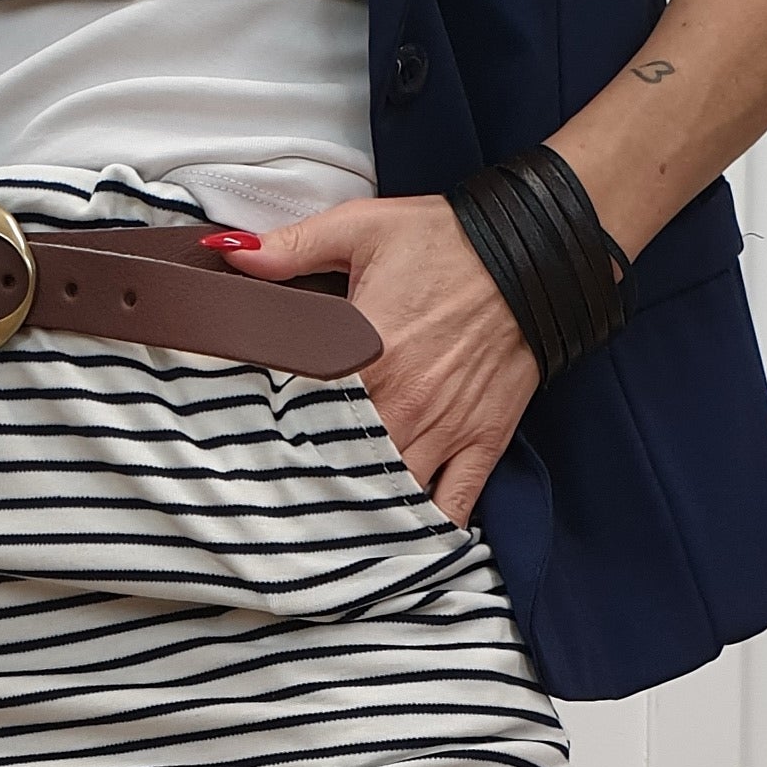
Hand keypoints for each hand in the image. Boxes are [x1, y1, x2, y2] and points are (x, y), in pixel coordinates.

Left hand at [209, 197, 538, 525]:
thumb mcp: (364, 228)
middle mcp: (403, 402)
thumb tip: (229, 254)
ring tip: (322, 525)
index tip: (244, 443)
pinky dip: (424, 527)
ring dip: (358, 509)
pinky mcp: (483, 441)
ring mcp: (444, 429)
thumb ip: (292, 246)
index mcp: (366, 352)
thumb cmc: (449, 240)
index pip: (302, 411)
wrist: (537, 253)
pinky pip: (452, 504)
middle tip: (274, 498)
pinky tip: (395, 538)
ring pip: (389, 493)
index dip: (271, 432)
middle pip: (340, 463)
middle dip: (307, 481)